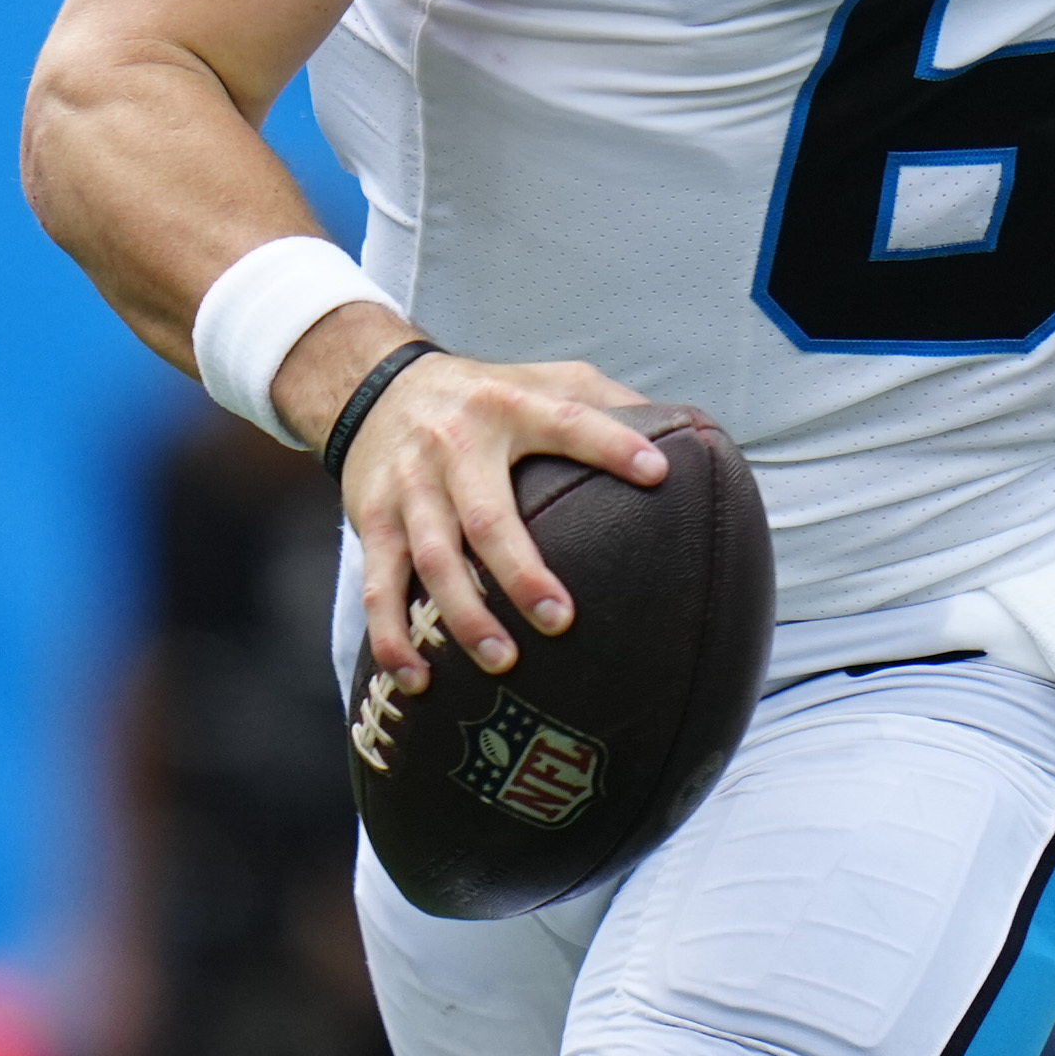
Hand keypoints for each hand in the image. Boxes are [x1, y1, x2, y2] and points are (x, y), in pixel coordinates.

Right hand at [273, 304, 668, 687]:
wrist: (376, 385)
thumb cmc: (486, 393)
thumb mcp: (545, 378)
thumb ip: (606, 402)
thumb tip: (683, 432)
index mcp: (511, 407)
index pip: (569, 421)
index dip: (611, 444)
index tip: (658, 473)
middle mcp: (457, 447)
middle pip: (488, 517)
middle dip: (521, 574)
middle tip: (562, 622)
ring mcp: (411, 488)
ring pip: (433, 560)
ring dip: (465, 616)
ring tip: (501, 662)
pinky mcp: (372, 520)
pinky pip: (379, 586)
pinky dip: (392, 635)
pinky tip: (417, 677)